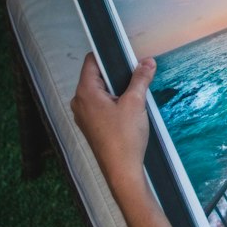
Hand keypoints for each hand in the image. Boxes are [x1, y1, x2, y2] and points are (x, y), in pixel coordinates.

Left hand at [71, 53, 154, 199]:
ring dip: (117, 91)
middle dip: (117, 75)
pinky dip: (114, 104)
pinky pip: (101, 106)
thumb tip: (146, 63)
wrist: (122, 170)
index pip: (92, 62)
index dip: (108, 56)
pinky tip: (129, 113)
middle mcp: (80, 103)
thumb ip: (140, 79)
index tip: (124, 55)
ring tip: (133, 100)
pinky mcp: (92, 126)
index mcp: (85, 93)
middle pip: (97, 76)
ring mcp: (84, 116)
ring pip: (101, 92)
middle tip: (134, 80)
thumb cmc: (124, 140)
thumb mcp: (136, 102)